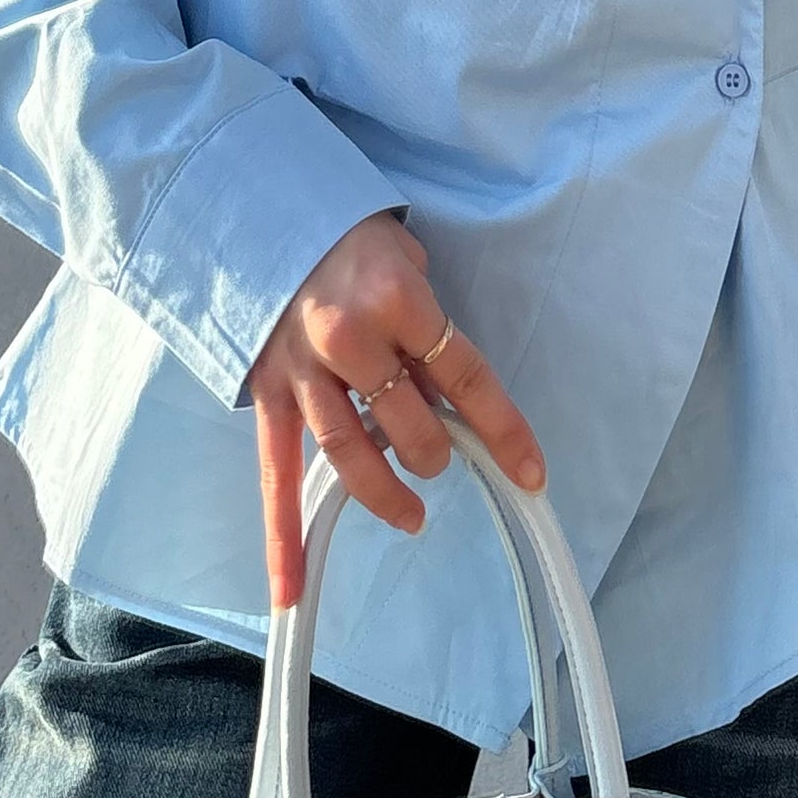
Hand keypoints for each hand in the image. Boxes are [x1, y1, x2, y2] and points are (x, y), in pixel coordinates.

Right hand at [246, 210, 547, 611]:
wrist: (265, 207)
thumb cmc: (349, 234)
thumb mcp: (406, 258)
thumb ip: (426, 325)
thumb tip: (442, 391)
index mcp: (398, 298)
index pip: (466, 376)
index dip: (503, 429)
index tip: (532, 473)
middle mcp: (351, 338)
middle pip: (410, 424)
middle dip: (435, 450)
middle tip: (441, 456)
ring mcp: (304, 370)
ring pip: (351, 454)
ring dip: (387, 493)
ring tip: (412, 514)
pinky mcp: (268, 393)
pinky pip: (275, 473)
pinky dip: (282, 537)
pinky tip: (289, 590)